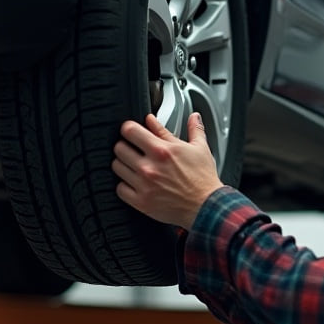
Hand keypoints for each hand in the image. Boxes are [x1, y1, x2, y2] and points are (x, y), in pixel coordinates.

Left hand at [112, 113, 222, 229]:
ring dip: (123, 164)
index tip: (131, 130)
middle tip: (132, 149)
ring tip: (133, 166)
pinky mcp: (141, 201)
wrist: (207, 206)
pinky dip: (125, 185)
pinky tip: (134, 183)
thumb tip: (193, 116)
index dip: (129, 128)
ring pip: (117, 167)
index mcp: (162, 150)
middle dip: (125, 145)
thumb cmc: (203, 179)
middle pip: (119, 147)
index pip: (130, 130)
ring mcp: (144, 184)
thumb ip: (194, 129)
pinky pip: (120, 189)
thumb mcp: (200, 148)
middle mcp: (149, 166)